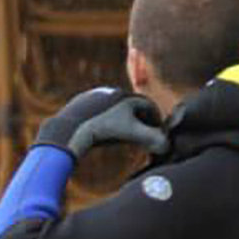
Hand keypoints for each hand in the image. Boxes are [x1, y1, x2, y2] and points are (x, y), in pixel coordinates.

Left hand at [35, 87, 165, 159]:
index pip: (149, 107)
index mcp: (126, 96)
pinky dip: (104, 123)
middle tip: (143, 136)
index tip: (158, 134)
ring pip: (114, 110)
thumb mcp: (131, 134)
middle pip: (132, 107)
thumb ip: (152, 139)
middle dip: (141, 121)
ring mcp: (94, 97)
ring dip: (122, 122)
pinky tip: (102, 134)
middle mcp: (111, 92)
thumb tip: (169, 146)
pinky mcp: (79, 104)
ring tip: (123, 137)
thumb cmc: (102, 130)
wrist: (69, 129)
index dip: (156, 121)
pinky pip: (98, 113)